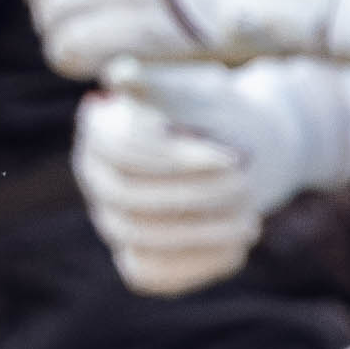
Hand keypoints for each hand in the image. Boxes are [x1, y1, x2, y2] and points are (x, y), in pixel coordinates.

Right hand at [75, 62, 339, 295]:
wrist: (242, 150)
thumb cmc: (218, 112)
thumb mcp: (199, 90)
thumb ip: (163, 85)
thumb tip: (121, 74)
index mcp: (98, 128)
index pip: (122, 148)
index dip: (178, 157)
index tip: (236, 158)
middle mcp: (95, 178)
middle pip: (129, 196)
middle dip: (196, 195)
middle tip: (250, 187)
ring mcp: (112, 222)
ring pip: (141, 238)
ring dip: (202, 233)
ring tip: (253, 223)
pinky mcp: (136, 261)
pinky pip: (154, 275)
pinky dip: (196, 265)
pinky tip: (238, 249)